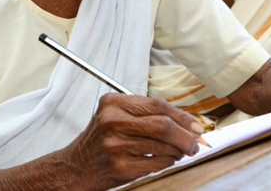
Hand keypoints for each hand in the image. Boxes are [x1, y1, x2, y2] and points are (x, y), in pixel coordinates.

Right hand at [65, 93, 203, 187]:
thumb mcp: (116, 117)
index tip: (196, 124)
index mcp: (113, 103)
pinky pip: (157, 163)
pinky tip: (164, 159)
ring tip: (178, 151)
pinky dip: (167, 162)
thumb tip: (188, 123)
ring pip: (163, 146)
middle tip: (195, 142)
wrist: (74, 167)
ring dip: (178, 151)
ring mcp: (116, 145)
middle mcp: (112, 122)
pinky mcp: (120, 167)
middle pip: (163, 125)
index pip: (157, 105)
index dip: (182, 116)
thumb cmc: (100, 141)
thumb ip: (148, 115)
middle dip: (186, 136)